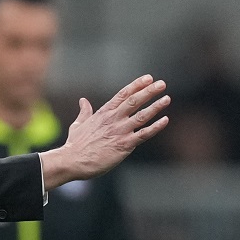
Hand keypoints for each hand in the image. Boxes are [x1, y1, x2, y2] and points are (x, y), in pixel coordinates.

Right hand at [39, 75, 169, 188]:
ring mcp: (120, 131)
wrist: (73, 161)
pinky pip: (144, 134)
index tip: (148, 78)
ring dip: (156, 106)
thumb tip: (83, 101)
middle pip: (134, 101)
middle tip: (162, 84)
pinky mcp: (124, 145)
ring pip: (142, 116)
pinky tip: (165, 120)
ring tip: (166, 99)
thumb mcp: (78, 124)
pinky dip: (156, 127)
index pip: (123, 94)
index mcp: (104, 113)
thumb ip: (84, 112)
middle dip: (149, 91)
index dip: (137, 85)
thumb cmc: (75, 145)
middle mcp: (113, 119)